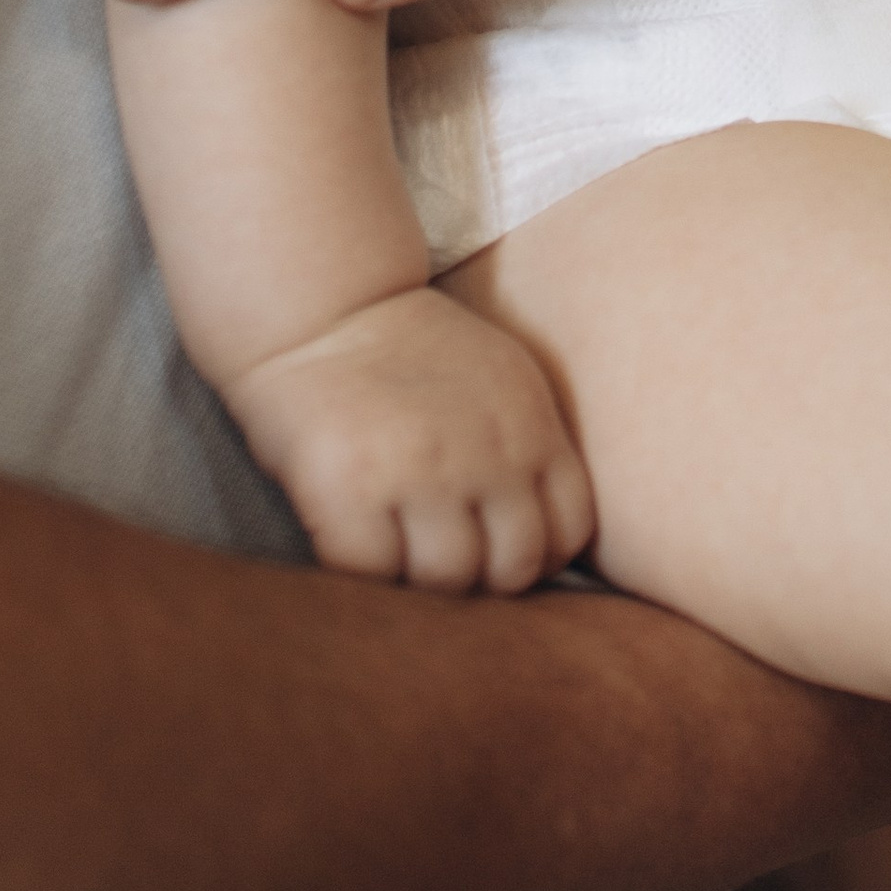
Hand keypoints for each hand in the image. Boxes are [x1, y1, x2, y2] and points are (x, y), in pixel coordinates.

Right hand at [225, 287, 596, 594]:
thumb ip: (527, 448)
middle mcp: (485, 453)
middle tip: (441, 566)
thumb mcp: (501, 382)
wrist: (323, 308)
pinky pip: (372, 572)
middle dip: (480, 581)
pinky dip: (363, 572)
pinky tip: (353, 542)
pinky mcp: (350, 487)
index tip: (496, 555)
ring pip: (446, 580)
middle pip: (511, 569)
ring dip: (420, 583)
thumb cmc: (412, 355)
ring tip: (395, 555)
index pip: (567, 533)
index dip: (535, 560)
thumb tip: (540, 549)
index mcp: (529, 427)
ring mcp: (419, 471)